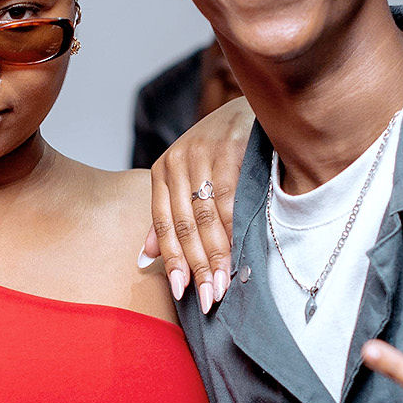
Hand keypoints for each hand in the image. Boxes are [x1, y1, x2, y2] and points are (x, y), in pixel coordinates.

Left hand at [141, 98, 253, 312]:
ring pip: (207, 216)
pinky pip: (230, 198)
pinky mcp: (228, 148)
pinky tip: (240, 251)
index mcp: (162, 171)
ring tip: (224, 284)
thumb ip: (169, 215)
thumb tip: (146, 257)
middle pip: (186, 224)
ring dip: (217, 254)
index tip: (182, 291)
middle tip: (209, 298)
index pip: (164, 224)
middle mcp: (177, 160)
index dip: (172, 260)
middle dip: (198, 266)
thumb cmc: (223, 148)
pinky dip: (234, 228)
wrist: (256, 104)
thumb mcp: (190, 177)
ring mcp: (202, 153)